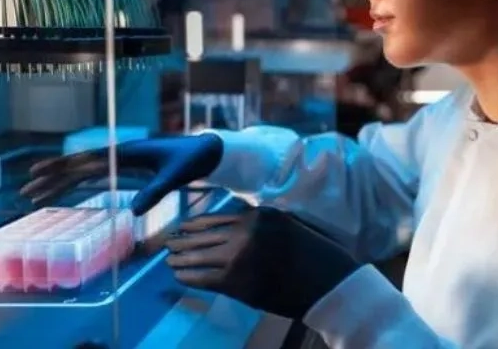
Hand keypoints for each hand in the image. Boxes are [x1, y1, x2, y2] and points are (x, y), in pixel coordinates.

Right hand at [21, 134, 222, 212]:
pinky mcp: (129, 166)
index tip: (38, 174)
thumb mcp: (175, 176)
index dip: (61, 168)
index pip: (87, 161)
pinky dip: (79, 181)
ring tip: (38, 194)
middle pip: (79, 166)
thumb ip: (156, 191)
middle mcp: (121, 153)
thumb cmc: (192, 160)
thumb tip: (133, 211)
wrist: (206, 151)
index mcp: (127, 152)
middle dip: (53, 178)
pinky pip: (98, 173)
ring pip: (85, 170)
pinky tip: (66, 188)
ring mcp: (123, 159)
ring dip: (62, 181)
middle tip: (27, 192)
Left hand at [165, 207, 359, 318]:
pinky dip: (188, 276)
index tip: (182, 227)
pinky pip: (204, 278)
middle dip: (182, 240)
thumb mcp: (288, 227)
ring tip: (169, 258)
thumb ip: (261, 225)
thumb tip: (232, 230)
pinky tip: (179, 275)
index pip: (217, 218)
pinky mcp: (238, 282)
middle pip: (204, 236)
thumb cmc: (315, 255)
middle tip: (167, 242)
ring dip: (181, 258)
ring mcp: (240, 257)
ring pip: (200, 256)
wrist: (329, 283)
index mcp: (260, 215)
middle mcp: (247, 231)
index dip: (195, 224)